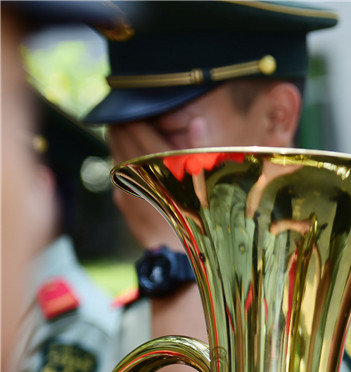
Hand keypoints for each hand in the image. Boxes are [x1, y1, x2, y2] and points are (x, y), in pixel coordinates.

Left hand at [107, 118, 207, 250]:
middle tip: (133, 114)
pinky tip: (134, 161)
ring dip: (120, 141)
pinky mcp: (123, 201)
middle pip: (119, 136)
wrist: (181, 259)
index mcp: (156, 165)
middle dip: (124, 123)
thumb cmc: (203, 221)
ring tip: (131, 132)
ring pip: (115, 153)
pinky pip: (118, 173)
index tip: (141, 106)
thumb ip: (201, 150)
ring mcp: (125, 188)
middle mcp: (136, 174)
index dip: (135, 113)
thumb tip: (196, 122)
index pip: (135, 127)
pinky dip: (122, 160)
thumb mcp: (208, 183)